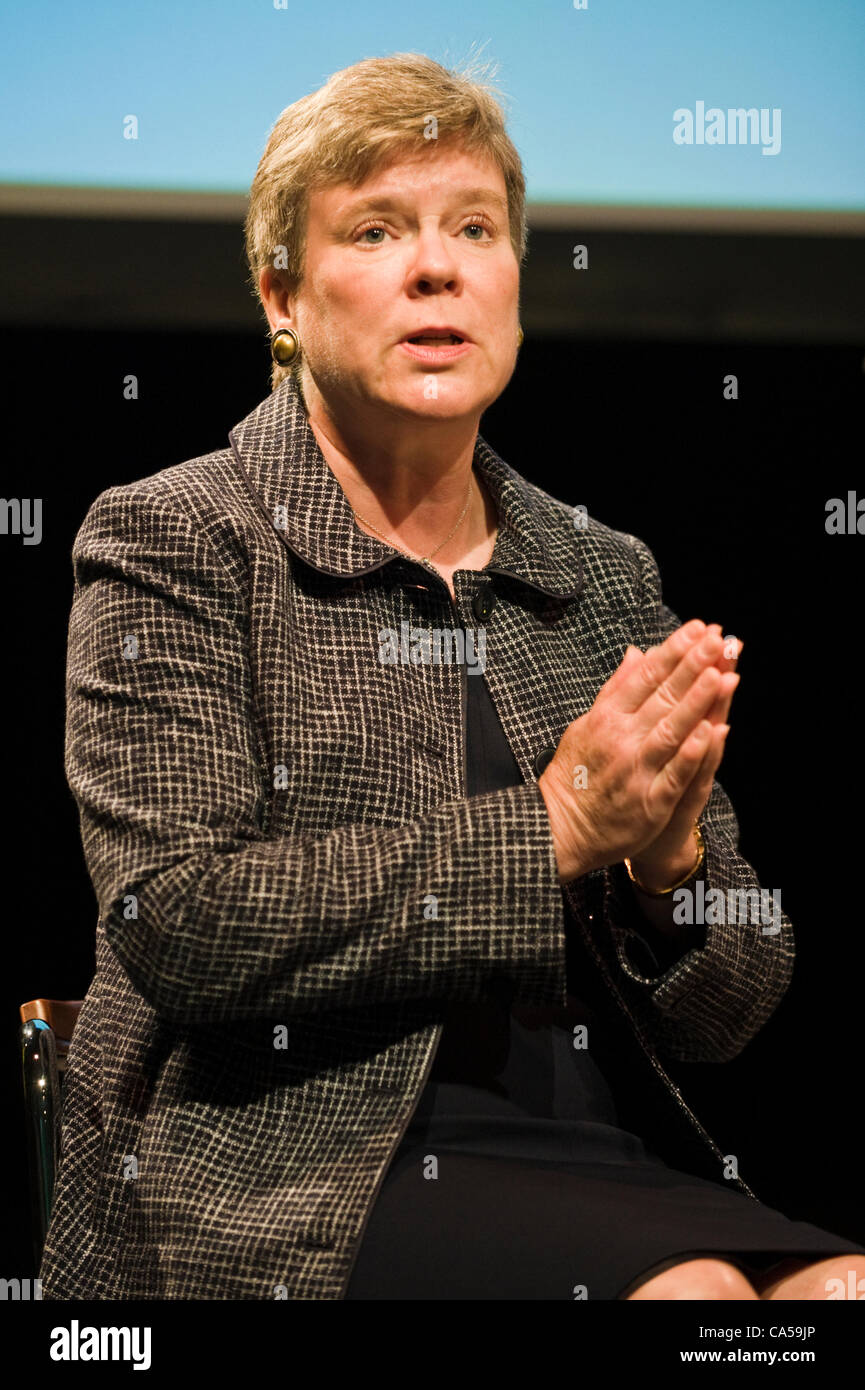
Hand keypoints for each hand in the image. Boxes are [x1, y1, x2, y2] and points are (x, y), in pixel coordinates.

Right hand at [538, 620, 740, 883]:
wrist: (560, 828)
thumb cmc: (574, 775)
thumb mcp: (586, 725)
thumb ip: (615, 690)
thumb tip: (636, 654)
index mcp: (606, 718)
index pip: (645, 677)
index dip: (673, 651)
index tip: (697, 628)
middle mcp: (621, 739)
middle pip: (662, 697)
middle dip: (692, 666)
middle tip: (717, 638)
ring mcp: (636, 771)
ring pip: (671, 730)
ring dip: (696, 702)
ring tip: (720, 674)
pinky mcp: (649, 802)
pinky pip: (674, 775)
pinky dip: (691, 754)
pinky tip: (712, 732)